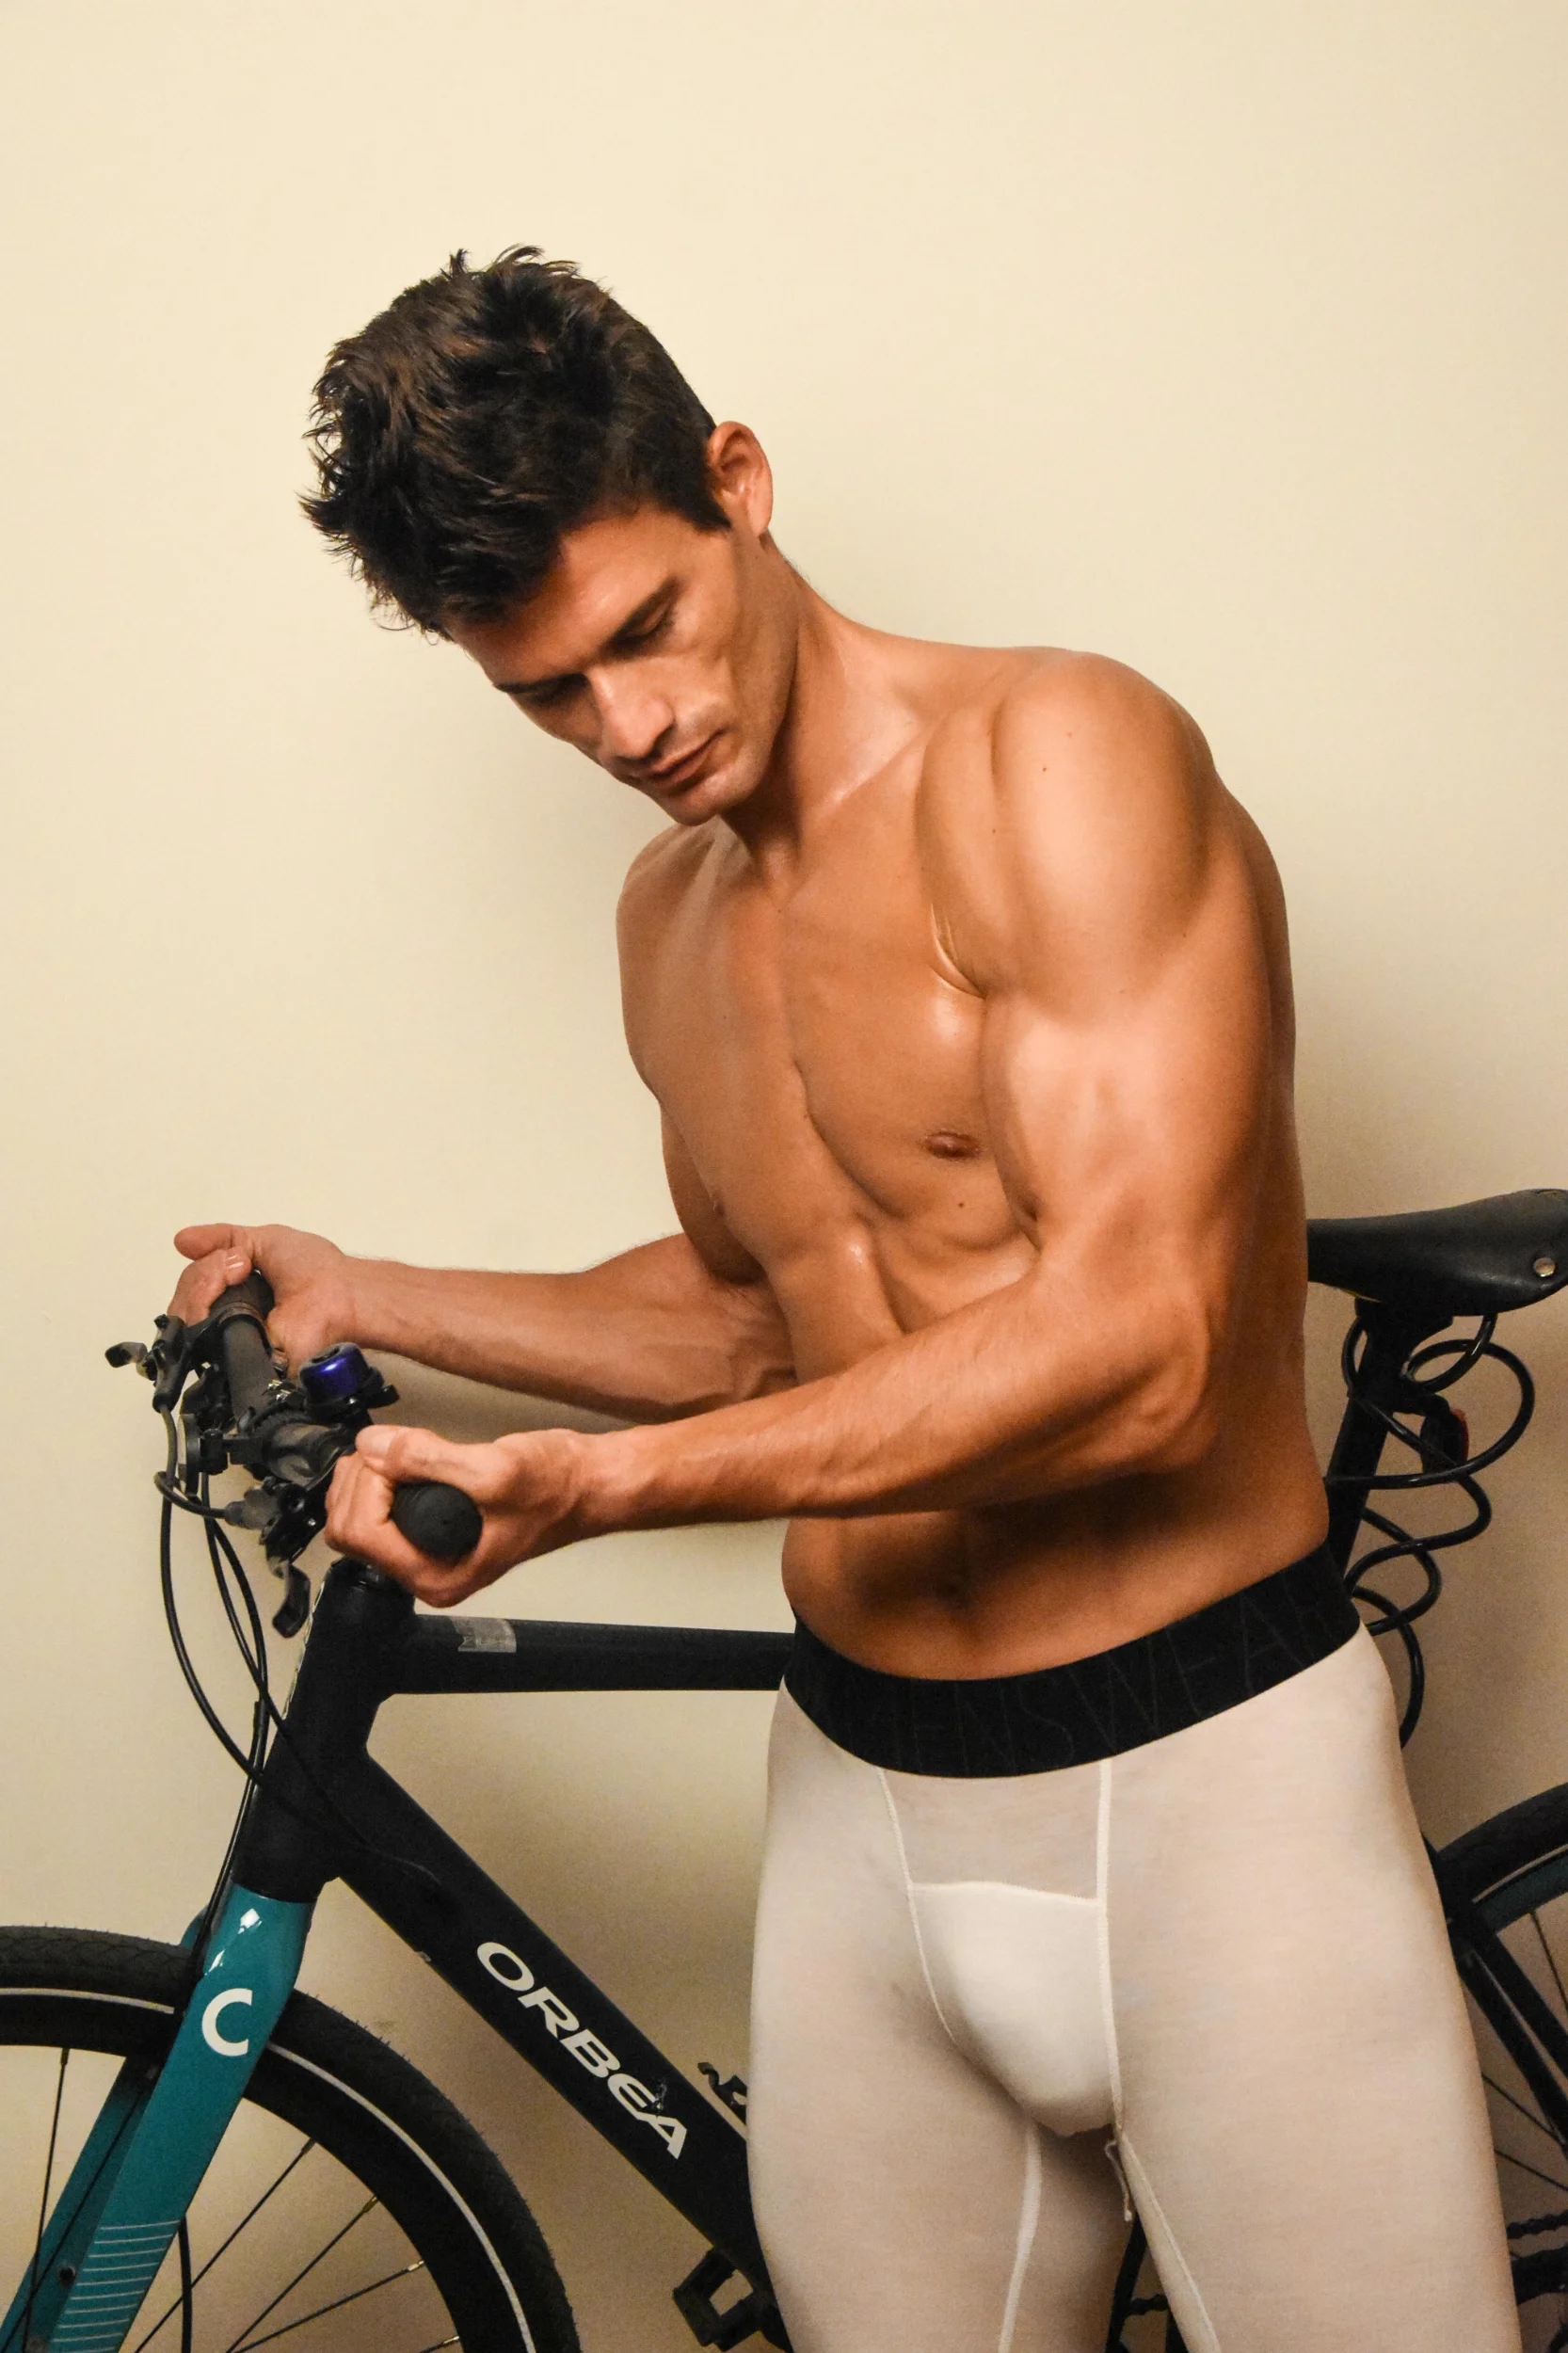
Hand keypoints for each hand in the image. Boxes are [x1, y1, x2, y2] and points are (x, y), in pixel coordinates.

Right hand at [170, 1222, 361, 1369]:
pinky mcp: (231, 1360)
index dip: (203, 1268)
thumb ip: (223, 1239)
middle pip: (182, 1300)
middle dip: (203, 1275)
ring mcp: (226, 1341)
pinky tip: (226, 1302)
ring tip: (238, 1276)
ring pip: (183, 1316)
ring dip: (204, 1286)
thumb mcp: (265, 1240)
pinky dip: (201, 1310)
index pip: (192, 1286)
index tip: (237, 1260)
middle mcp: (226, 1318)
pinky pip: (194, 1338)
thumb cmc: (314, 1269)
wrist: (339, 1296)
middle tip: (240, 1268)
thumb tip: (180, 1240)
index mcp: (234, 1294)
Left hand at [324, 1422, 594, 1604]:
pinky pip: (378, 1502)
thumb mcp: (493, 1470)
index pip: (360, 1532)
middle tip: (401, 1447)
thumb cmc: (555, 1491)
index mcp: (435, 1575)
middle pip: (346, 1526)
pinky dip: (383, 1471)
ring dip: (371, 1471)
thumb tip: (372, 1445)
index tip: (399, 1453)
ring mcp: (423, 1548)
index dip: (370, 1483)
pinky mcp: (425, 1526)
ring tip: (413, 1450)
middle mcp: (424, 1569)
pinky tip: (413, 1455)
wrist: (584, 1484)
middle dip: (364, 1477)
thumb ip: (428, 1459)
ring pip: (355, 1512)